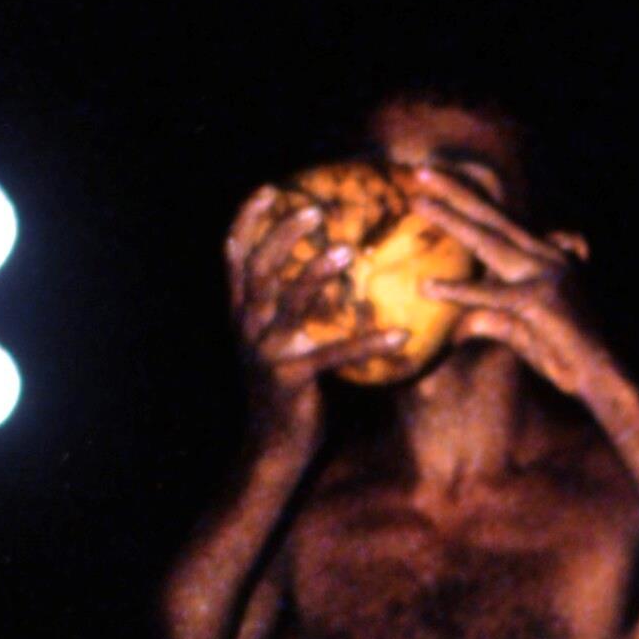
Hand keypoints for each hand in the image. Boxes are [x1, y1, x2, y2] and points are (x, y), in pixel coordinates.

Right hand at [223, 183, 345, 445]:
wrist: (273, 449)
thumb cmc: (290, 393)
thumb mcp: (284, 346)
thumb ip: (293, 312)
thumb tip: (334, 276)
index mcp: (243, 315)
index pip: (237, 258)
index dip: (248, 221)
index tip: (270, 189)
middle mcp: (248, 327)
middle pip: (260, 269)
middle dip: (283, 235)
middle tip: (314, 209)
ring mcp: (266, 352)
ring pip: (290, 303)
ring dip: (316, 273)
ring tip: (345, 251)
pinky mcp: (291, 379)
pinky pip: (334, 355)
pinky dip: (368, 344)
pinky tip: (401, 336)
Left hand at [397, 162, 606, 400]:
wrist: (601, 376)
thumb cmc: (564, 356)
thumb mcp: (520, 332)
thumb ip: (491, 320)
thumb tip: (461, 326)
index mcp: (544, 257)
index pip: (501, 221)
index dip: (471, 199)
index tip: (441, 181)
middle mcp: (545, 257)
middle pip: (492, 217)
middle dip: (457, 192)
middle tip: (422, 171)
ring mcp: (544, 275)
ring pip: (488, 241)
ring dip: (451, 220)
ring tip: (417, 203)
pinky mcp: (539, 301)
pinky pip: (490, 296)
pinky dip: (459, 292)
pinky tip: (428, 288)